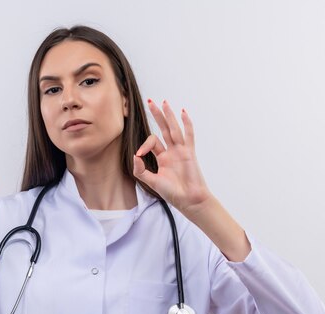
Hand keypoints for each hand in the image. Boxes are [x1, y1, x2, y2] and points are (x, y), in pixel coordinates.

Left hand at [133, 100, 210, 214]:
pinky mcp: (189, 153)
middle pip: (163, 129)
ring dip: (168, 115)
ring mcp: (181, 151)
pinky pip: (188, 135)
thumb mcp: (152, 181)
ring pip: (174, 129)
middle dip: (157, 115)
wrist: (189, 200)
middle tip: (150, 101)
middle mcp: (172, 151)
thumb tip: (135, 156)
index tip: (140, 154)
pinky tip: (183, 112)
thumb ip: (141, 170)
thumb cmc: (172, 193)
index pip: (152, 142)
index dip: (144, 145)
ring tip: (163, 102)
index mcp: (163, 158)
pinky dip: (187, 124)